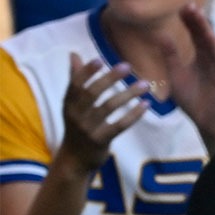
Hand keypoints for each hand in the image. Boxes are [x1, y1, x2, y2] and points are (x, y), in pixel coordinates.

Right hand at [57, 55, 148, 170]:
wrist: (75, 160)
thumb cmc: (77, 126)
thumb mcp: (72, 105)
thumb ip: (75, 80)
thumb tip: (73, 54)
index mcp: (68, 103)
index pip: (75, 84)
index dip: (87, 72)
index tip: (100, 59)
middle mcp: (75, 115)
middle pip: (92, 93)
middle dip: (110, 78)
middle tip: (127, 66)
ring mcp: (87, 129)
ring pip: (109, 107)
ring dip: (128, 94)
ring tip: (144, 85)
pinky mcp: (100, 141)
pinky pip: (120, 125)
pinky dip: (134, 114)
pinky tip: (146, 105)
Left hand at [161, 3, 214, 148]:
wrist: (205, 120)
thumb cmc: (192, 98)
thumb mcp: (176, 73)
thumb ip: (170, 55)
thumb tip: (160, 35)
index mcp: (201, 56)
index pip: (195, 34)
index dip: (190, 21)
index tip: (182, 7)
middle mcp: (211, 59)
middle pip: (205, 35)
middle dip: (198, 21)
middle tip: (189, 5)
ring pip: (213, 45)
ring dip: (206, 30)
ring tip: (199, 16)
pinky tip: (209, 38)